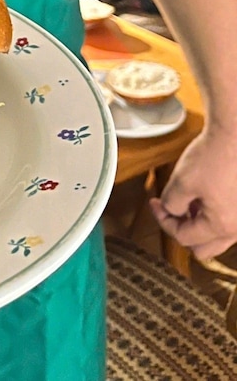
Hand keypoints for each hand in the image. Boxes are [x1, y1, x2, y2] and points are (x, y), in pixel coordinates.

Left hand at [149, 125, 236, 259]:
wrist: (234, 135)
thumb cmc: (214, 156)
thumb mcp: (182, 181)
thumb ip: (173, 204)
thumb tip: (171, 211)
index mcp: (221, 226)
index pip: (183, 237)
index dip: (163, 220)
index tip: (155, 204)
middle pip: (203, 248)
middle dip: (183, 231)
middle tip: (171, 212)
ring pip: (216, 237)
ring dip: (198, 225)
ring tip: (186, 202)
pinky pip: (226, 222)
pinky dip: (212, 216)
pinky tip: (203, 197)